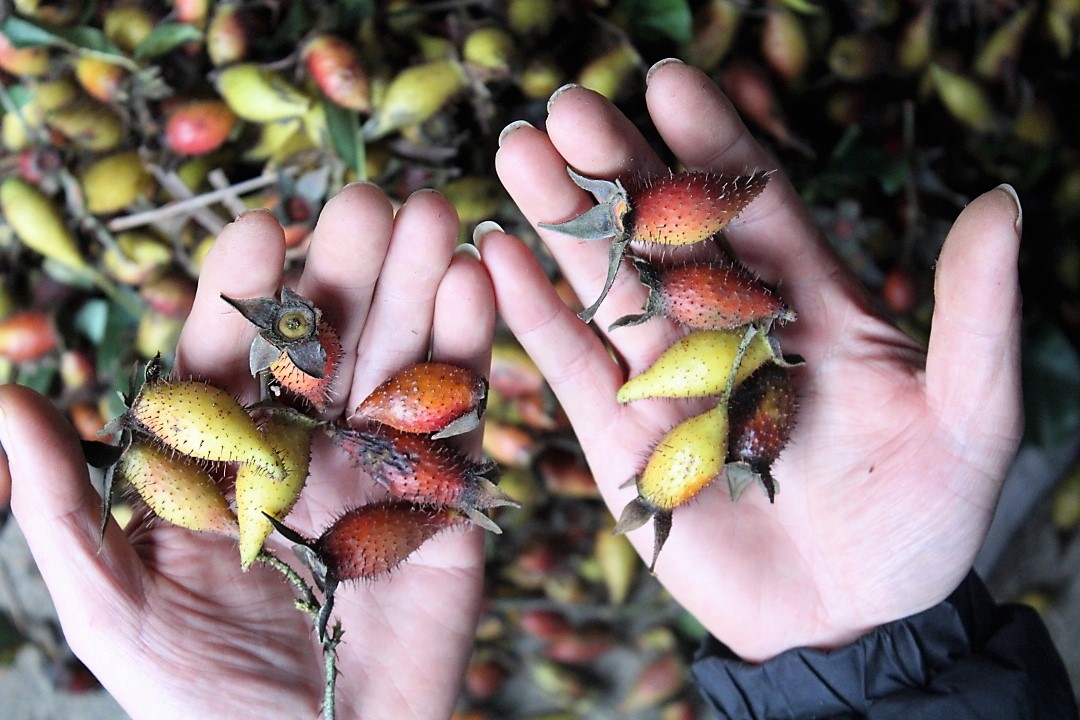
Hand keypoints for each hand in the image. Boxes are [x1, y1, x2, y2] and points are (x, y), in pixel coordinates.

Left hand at [0, 184, 494, 717]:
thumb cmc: (198, 700)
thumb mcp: (112, 605)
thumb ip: (64, 502)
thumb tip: (3, 395)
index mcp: (222, 455)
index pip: (233, 352)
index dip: (247, 288)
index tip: (263, 225)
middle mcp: (303, 446)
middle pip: (329, 342)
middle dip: (351, 270)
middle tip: (374, 201)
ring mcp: (377, 468)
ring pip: (401, 362)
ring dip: (421, 289)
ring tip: (438, 220)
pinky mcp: (444, 501)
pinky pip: (460, 420)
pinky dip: (471, 354)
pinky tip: (477, 288)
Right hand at [479, 59, 1023, 661]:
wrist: (853, 621)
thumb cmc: (922, 521)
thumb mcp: (971, 417)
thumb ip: (972, 313)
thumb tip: (1005, 202)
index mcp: (805, 302)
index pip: (752, 203)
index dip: (712, 143)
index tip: (668, 83)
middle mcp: (726, 326)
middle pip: (663, 231)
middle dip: (617, 168)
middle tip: (566, 106)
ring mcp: (666, 379)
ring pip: (606, 285)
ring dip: (561, 221)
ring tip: (516, 153)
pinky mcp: (620, 438)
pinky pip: (571, 367)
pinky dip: (533, 314)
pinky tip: (497, 256)